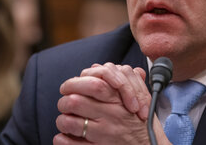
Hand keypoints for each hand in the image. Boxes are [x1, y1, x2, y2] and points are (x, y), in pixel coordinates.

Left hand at [54, 63, 168, 144]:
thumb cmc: (143, 123)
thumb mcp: (141, 96)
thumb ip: (125, 79)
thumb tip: (101, 67)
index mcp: (119, 100)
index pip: (93, 84)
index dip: (75, 83)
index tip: (69, 87)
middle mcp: (111, 115)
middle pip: (75, 100)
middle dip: (64, 101)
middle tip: (65, 103)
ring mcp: (104, 133)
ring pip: (69, 122)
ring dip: (63, 120)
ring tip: (65, 120)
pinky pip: (72, 144)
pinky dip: (62, 140)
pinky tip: (63, 137)